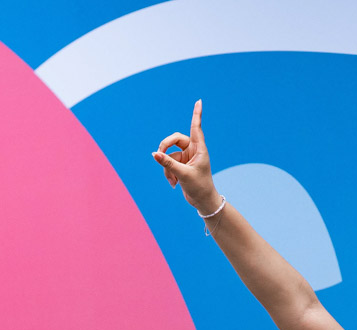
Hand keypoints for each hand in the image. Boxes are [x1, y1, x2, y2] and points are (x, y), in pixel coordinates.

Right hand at [152, 100, 219, 214]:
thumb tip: (154, 154)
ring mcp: (186, 158)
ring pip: (169, 155)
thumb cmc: (199, 187)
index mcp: (199, 148)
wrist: (202, 201)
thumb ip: (167, 163)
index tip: (199, 101)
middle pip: (174, 140)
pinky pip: (169, 165)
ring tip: (172, 180)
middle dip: (165, 148)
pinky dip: (168, 173)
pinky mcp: (181, 166)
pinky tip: (174, 184)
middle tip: (157, 155)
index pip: (196, 127)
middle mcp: (193, 150)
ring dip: (167, 168)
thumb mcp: (183, 174)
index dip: (196, 114)